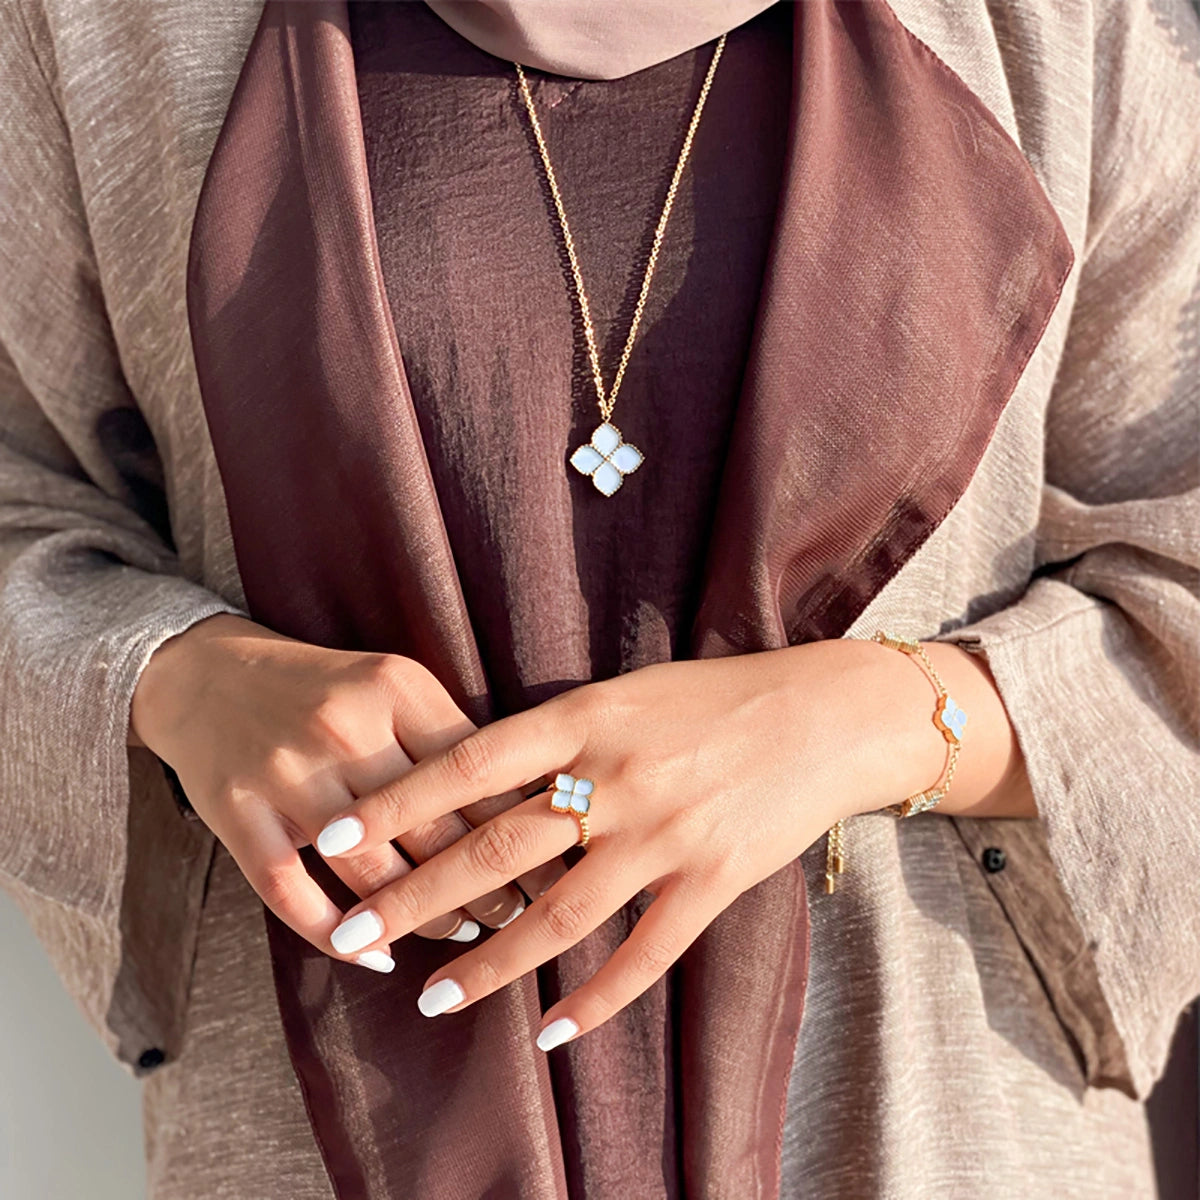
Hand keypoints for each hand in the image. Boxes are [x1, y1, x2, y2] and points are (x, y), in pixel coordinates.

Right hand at [130, 612, 565, 970]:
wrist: (208, 675)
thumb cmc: (326, 688)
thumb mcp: (393, 684)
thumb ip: (449, 733)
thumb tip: (527, 799)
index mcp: (395, 688)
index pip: (476, 771)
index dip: (522, 823)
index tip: (561, 860)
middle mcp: (344, 728)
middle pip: (432, 827)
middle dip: (488, 881)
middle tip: (523, 913)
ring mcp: (286, 776)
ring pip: (372, 871)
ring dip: (426, 915)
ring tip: (468, 934)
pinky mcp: (239, 817)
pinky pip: (291, 893)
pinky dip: (335, 936)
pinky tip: (376, 956)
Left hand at [312, 637, 1000, 1038]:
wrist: (824, 715)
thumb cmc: (717, 695)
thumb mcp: (626, 692)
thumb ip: (559, 733)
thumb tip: (482, 776)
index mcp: (587, 717)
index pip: (471, 761)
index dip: (398, 801)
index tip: (334, 834)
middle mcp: (616, 778)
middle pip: (497, 846)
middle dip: (417, 895)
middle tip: (350, 935)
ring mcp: (665, 835)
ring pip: (559, 914)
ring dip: (490, 962)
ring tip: (431, 998)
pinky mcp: (712, 882)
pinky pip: (644, 954)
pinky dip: (596, 999)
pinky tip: (552, 1031)